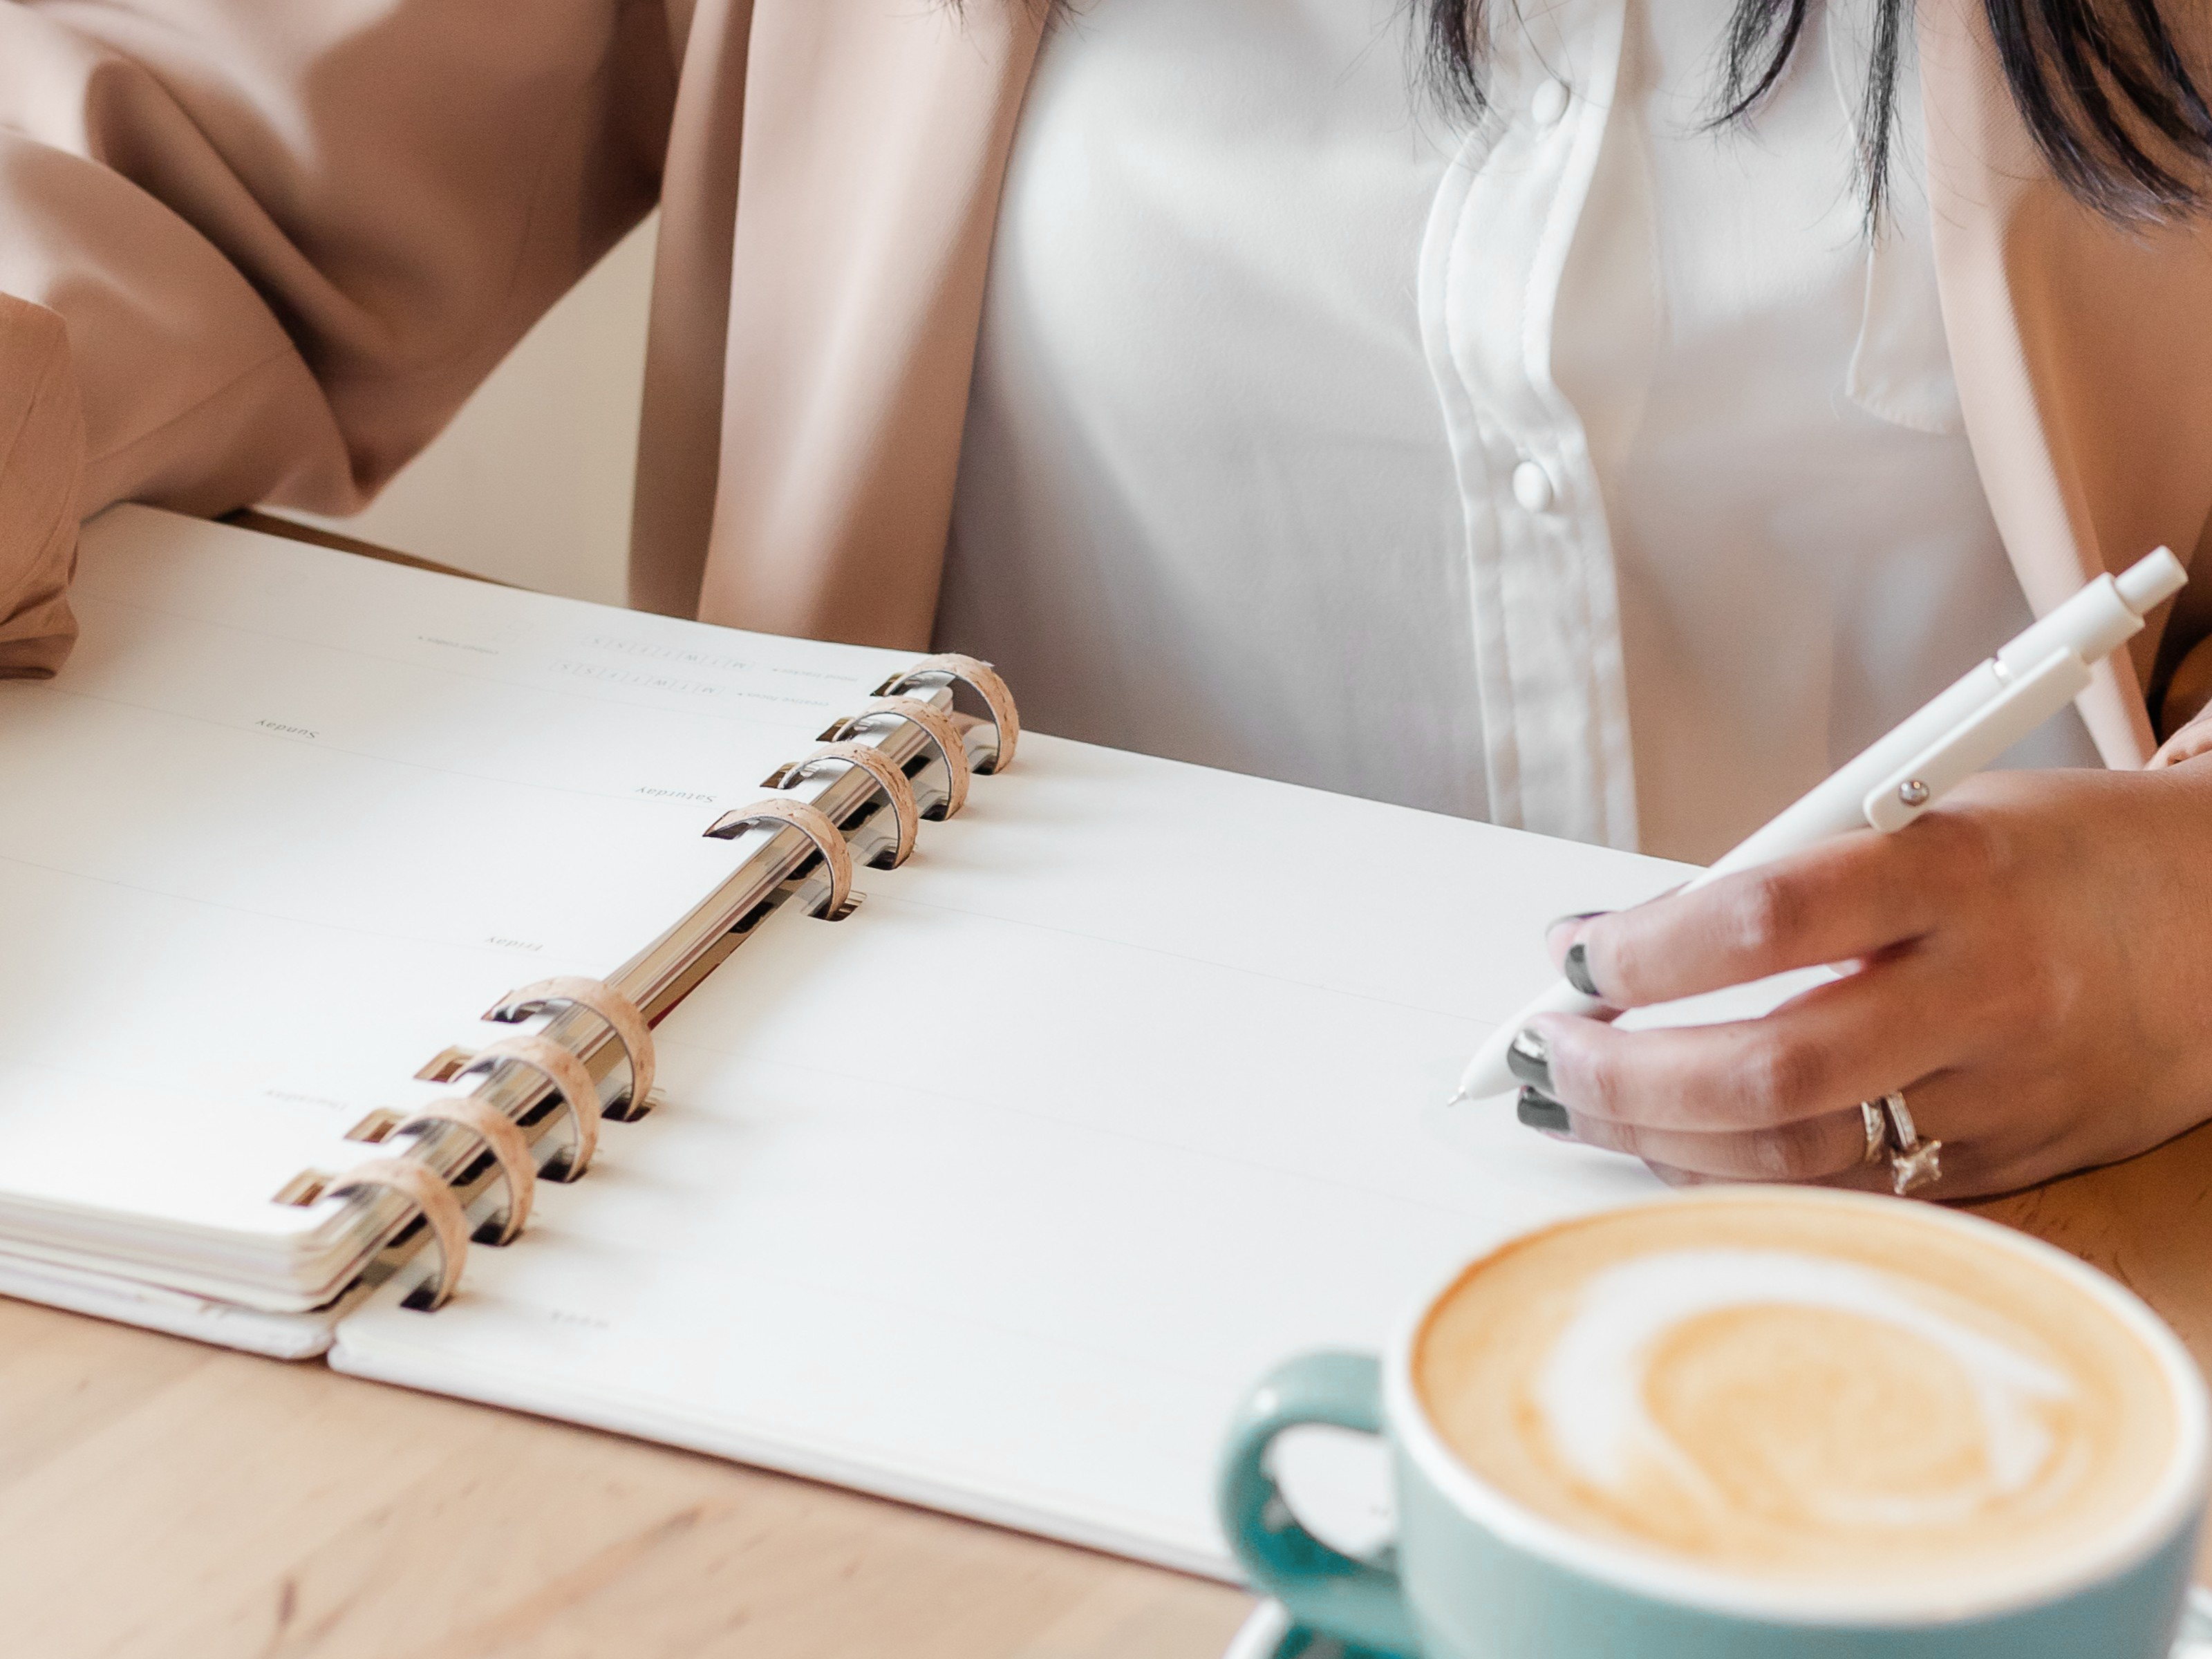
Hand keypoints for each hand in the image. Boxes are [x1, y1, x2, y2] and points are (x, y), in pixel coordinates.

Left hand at [1511, 758, 2211, 1198]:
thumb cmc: (2066, 855)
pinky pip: (1848, 1190)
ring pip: (1797, 1155)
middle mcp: (1983, 994)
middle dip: (1623, 1074)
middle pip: (1766, 1070)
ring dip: (1658, 1139)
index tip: (1574, 958)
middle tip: (1546, 1054)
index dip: (1642, 952)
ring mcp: (1999, 1095)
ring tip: (1579, 1103)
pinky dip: (1741, 1173)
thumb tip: (1633, 943)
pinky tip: (1676, 1143)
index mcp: (1957, 875)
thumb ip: (1796, 875)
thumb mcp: (1933, 812)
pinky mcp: (2008, 1164)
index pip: (1761, 922)